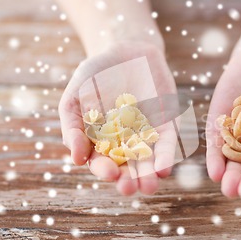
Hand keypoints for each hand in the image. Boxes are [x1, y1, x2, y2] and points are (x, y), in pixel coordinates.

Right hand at [58, 41, 176, 194]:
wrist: (126, 51)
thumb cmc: (94, 76)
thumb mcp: (75, 97)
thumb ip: (73, 126)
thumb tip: (76, 159)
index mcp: (100, 142)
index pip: (101, 162)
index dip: (104, 170)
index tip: (110, 173)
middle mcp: (124, 145)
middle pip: (126, 168)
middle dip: (128, 179)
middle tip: (129, 188)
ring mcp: (146, 136)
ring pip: (147, 161)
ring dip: (148, 175)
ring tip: (149, 187)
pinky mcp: (167, 126)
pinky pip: (167, 144)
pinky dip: (165, 156)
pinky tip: (165, 169)